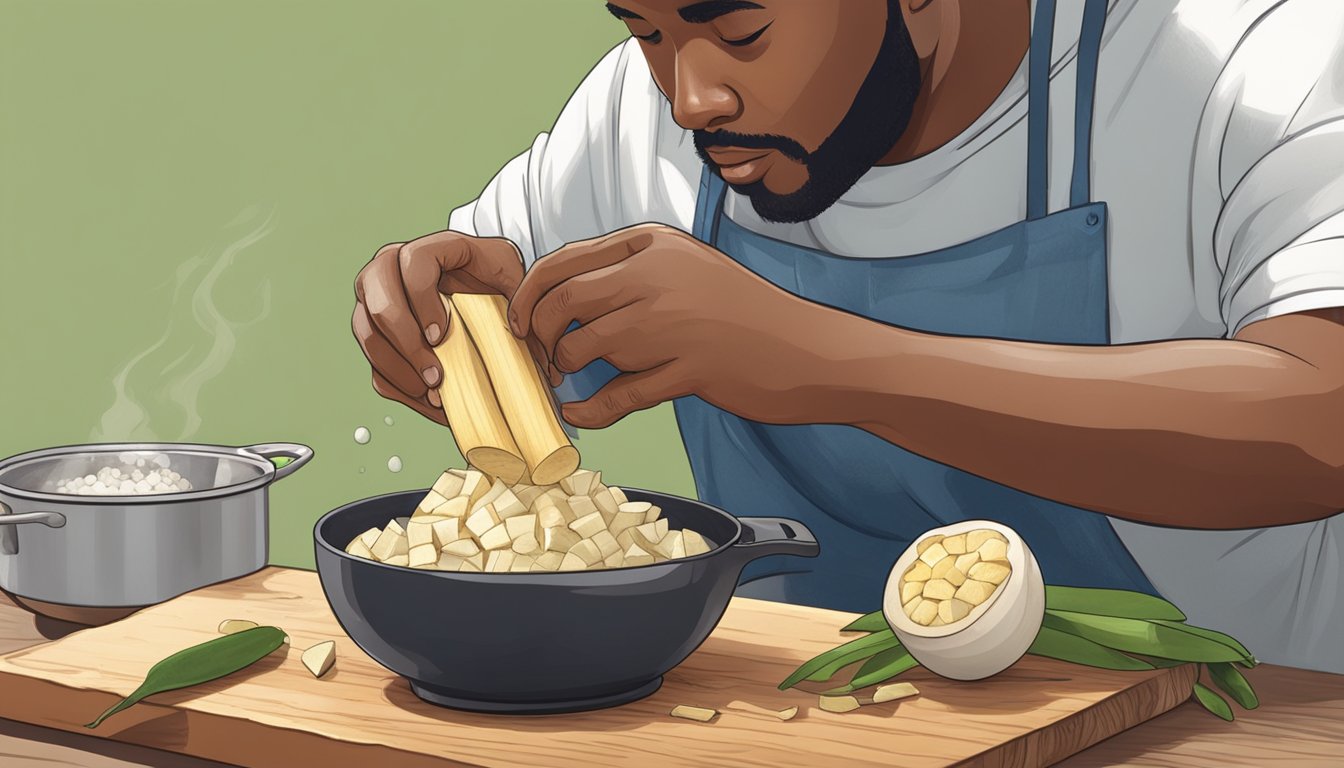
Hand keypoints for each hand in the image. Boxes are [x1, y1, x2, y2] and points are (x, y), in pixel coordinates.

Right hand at [353, 230, 554, 423]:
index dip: (422, 300)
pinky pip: (373, 363)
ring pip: (367, 334)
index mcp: (429, 249)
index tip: (442, 335)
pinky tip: (429, 400)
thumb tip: (543, 359)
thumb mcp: (513, 280)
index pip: (411, 262)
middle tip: (437, 376)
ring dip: (399, 370)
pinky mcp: (374, 333)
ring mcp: (375, 300)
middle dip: (406, 344)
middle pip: (377, 301)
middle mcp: (390, 269)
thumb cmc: (496, 280)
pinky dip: (398, 386)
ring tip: (435, 394)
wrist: (479, 286)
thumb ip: (524, 306)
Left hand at [509, 223, 849, 427]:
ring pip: (585, 348)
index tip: (520, 323)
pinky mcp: (690, 370)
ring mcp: (674, 324)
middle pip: (563, 302)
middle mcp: (659, 275)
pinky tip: (578, 413)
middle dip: (539, 336)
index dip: (528, 295)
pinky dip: (589, 409)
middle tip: (545, 359)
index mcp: (654, 243)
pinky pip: (619, 395)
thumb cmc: (741, 312)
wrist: (806, 349)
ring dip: (567, 372)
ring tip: (569, 382)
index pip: (564, 261)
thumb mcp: (687, 268)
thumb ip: (630, 271)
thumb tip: (562, 296)